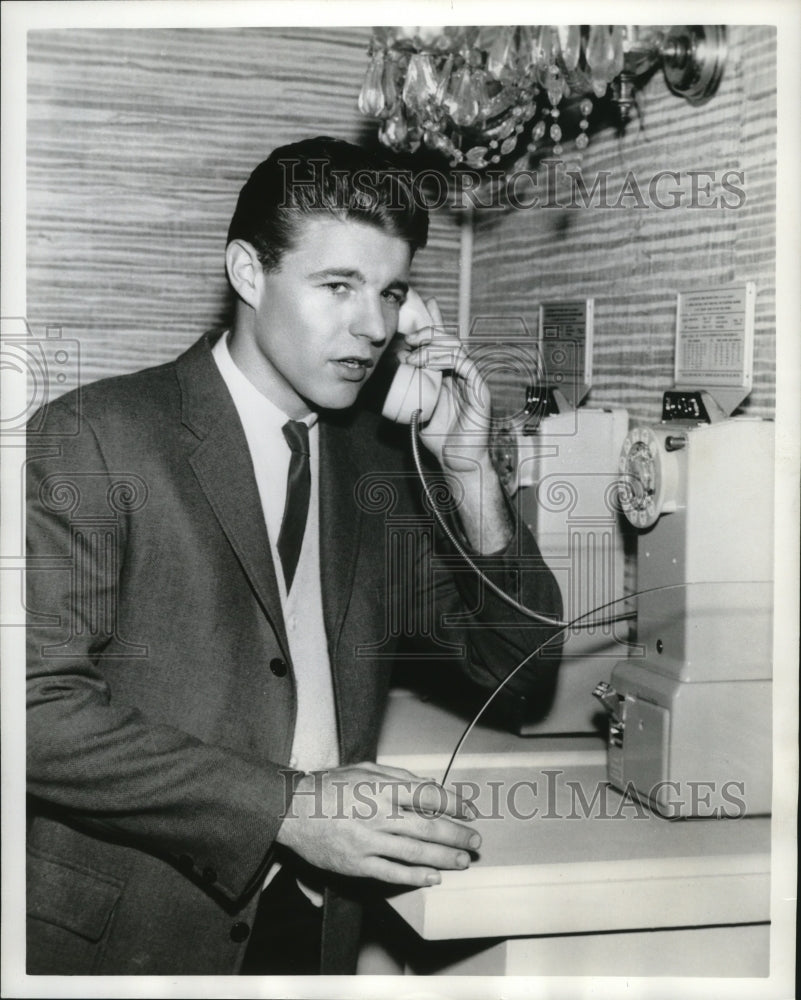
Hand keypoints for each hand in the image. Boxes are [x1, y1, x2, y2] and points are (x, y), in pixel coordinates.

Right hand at [275, 762, 480, 886]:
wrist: (292, 810)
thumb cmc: (329, 785)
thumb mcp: (364, 767)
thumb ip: (398, 776)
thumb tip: (428, 787)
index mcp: (381, 787)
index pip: (428, 795)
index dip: (454, 804)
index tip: (470, 811)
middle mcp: (378, 814)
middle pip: (428, 828)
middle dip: (457, 836)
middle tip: (475, 841)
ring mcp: (368, 841)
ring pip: (415, 853)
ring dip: (444, 859)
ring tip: (462, 861)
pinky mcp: (356, 863)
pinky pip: (392, 873)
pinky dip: (415, 877)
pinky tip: (432, 878)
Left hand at [398, 291, 491, 471]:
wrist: (457, 460)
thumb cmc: (438, 437)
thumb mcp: (416, 408)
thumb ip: (407, 390)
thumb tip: (385, 373)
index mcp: (449, 374)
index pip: (442, 342)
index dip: (434, 322)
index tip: (419, 309)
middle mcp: (462, 373)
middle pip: (449, 339)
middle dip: (429, 331)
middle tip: (410, 337)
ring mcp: (472, 380)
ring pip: (456, 348)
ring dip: (434, 344)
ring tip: (415, 352)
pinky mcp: (480, 390)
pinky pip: (465, 364)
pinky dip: (446, 358)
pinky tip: (429, 362)